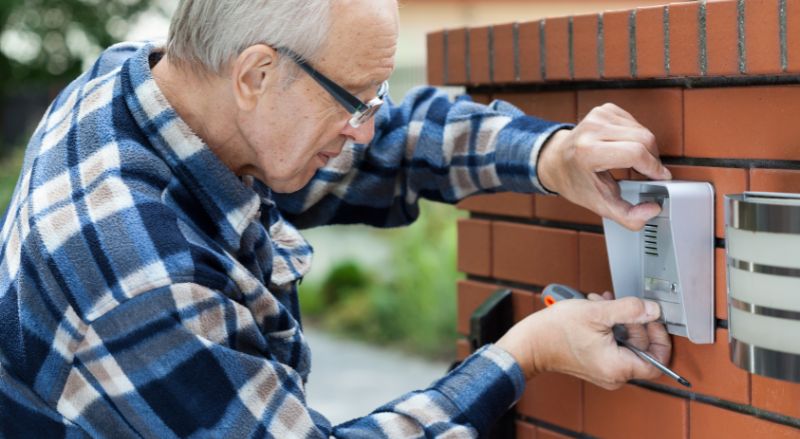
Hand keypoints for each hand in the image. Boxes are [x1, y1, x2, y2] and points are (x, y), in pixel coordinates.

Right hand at [496, 294, 670, 389]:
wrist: (529, 343)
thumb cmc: (556, 332)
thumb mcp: (597, 312)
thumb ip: (630, 310)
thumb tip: (653, 309)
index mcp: (618, 367)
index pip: (659, 360)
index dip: (660, 337)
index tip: (652, 319)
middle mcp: (614, 375)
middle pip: (642, 349)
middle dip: (634, 322)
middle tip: (621, 306)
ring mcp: (604, 371)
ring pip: (626, 344)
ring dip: (619, 321)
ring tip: (603, 305)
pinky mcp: (595, 364)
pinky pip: (613, 346)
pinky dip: (609, 328)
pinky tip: (597, 313)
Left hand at [537, 103, 671, 230]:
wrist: (555, 161)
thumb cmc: (576, 183)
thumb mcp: (600, 205)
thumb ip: (628, 215)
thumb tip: (653, 209)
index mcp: (587, 152)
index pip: (634, 153)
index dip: (653, 167)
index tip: (661, 178)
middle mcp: (591, 130)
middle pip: (643, 139)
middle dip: (653, 159)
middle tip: (649, 173)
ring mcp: (597, 116)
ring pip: (642, 130)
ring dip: (646, 148)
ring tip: (636, 163)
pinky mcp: (604, 109)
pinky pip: (635, 122)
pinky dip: (637, 137)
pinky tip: (626, 148)